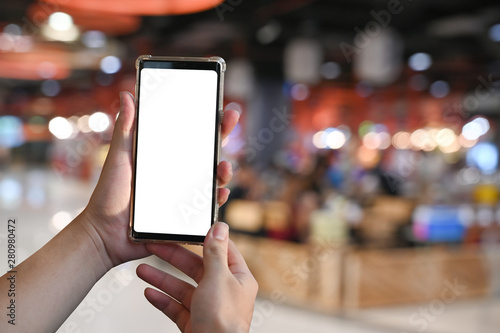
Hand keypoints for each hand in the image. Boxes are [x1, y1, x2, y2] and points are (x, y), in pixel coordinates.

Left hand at [79, 92, 239, 267]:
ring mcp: (183, 194)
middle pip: (207, 151)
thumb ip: (126, 129)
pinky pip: (206, 207)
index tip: (217, 104)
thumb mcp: (119, 158)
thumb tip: (127, 94)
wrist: (104, 234)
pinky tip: (220, 193)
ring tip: (224, 166)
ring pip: (212, 179)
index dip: (206, 119)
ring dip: (224, 170)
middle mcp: (178, 173)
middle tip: (231, 117)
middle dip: (222, 133)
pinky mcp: (185, 215)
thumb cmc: (109, 194)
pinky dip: (216, 199)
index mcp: (164, 156)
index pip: (189, 133)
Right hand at [137, 222, 257, 332]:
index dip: (204, 238)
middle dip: (174, 258)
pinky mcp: (195, 323)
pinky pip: (177, 307)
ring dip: (162, 279)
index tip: (187, 228)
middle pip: (197, 268)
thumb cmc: (223, 320)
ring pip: (183, 288)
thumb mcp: (218, 278)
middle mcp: (225, 292)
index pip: (222, 250)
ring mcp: (209, 309)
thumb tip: (220, 227)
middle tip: (154, 246)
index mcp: (238, 278)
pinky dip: (163, 300)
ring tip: (142, 270)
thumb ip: (215, 252)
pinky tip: (149, 293)